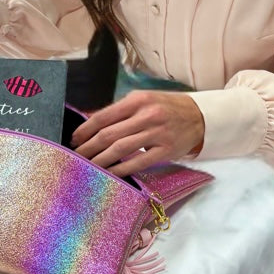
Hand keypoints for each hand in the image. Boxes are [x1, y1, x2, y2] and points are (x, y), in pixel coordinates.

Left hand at [71, 90, 204, 176]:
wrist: (200, 117)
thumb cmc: (166, 108)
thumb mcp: (144, 100)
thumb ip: (121, 111)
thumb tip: (91, 124)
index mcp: (138, 100)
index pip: (104, 116)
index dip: (85, 129)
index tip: (74, 139)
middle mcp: (147, 115)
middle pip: (109, 134)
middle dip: (88, 147)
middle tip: (75, 156)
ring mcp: (157, 134)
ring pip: (120, 149)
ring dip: (100, 160)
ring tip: (87, 166)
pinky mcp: (165, 151)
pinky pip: (138, 162)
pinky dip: (120, 170)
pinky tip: (109, 173)